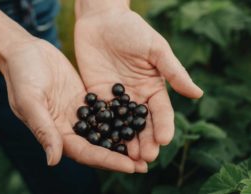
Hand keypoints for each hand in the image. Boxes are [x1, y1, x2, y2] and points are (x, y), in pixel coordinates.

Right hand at [0, 38, 145, 172]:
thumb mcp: (30, 100)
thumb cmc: (22, 75)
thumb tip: (54, 161)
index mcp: (56, 132)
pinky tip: (137, 119)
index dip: (107, 160)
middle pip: (98, 146)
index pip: (85, 152)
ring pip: (105, 130)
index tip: (130, 166)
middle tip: (146, 164)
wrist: (25, 52)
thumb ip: (43, 129)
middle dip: (121, 156)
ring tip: (148, 145)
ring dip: (124, 139)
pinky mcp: (85, 98)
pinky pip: (105, 110)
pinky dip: (120, 117)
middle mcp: (69, 126)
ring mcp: (78, 113)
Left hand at [75, 7, 202, 161]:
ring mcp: (116, 98)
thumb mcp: (156, 49)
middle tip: (146, 157)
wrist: (101, 20)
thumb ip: (174, 72)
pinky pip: (101, 115)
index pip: (161, 112)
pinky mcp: (97, 96)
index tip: (165, 140)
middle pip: (142, 123)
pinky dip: (103, 128)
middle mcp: (136, 97)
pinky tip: (104, 141)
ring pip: (122, 124)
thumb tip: (198, 94)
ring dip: (126, 140)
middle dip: (145, 140)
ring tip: (128, 157)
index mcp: (153, 88)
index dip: (164, 126)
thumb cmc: (132, 30)